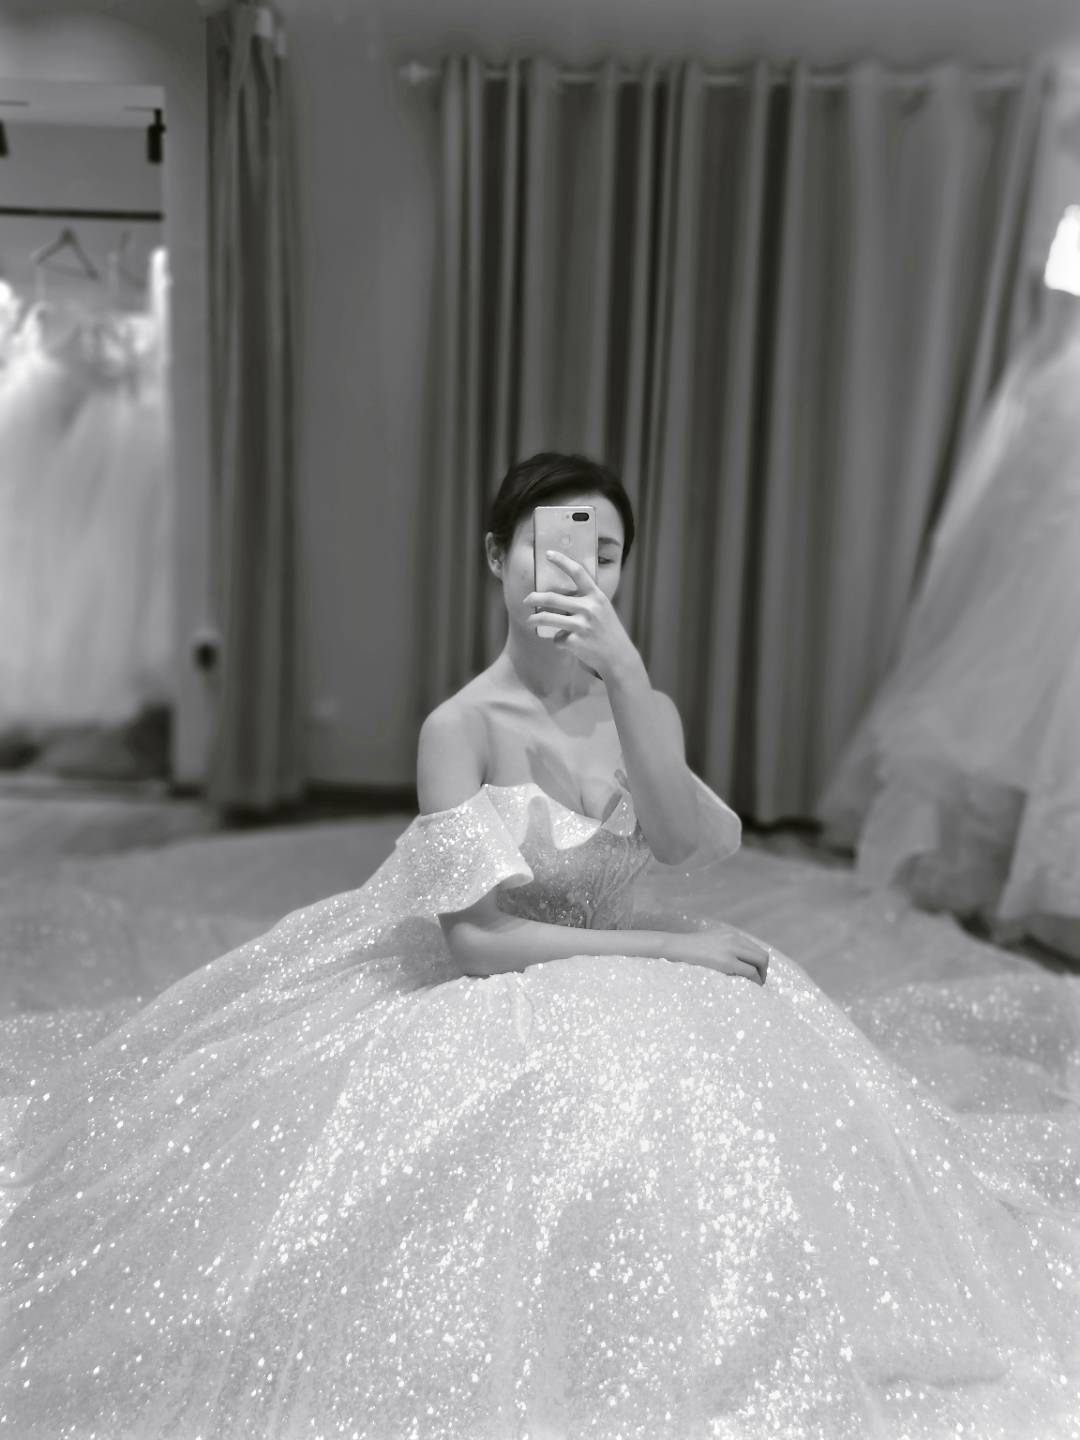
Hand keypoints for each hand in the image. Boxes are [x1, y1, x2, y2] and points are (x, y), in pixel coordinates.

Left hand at [523, 550, 642, 683]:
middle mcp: (589, 608)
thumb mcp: (602, 610)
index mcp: (596, 596)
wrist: (618, 656)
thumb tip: (557, 598)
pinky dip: (559, 640)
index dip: (562, 561)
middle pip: (552, 598)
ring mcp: (582, 625)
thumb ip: (585, 601)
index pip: (578, 572)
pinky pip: (557, 638)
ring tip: (530, 620)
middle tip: (526, 599)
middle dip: (534, 598)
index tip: (548, 554)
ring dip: (535, 619)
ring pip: (548, 619)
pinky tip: (568, 644)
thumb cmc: (607, 631)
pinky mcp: (576, 642)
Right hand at [659, 925, 770, 984]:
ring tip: (753, 987)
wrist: (673, 947)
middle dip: (763, 972)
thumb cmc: (688, 951)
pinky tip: (747, 987)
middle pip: (762, 956)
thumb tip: (736, 966)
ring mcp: (731, 949)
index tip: (754, 976)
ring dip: (760, 977)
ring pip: (760, 962)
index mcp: (731, 935)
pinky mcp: (726, 961)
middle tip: (757, 984)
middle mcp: (734, 939)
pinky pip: (749, 972)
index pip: (756, 949)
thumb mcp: (710, 944)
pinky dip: (753, 981)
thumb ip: (724, 950)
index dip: (759, 965)